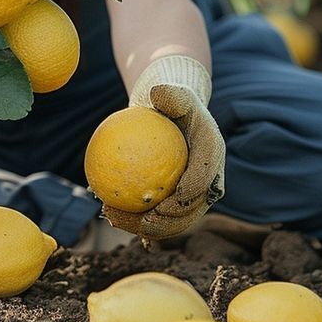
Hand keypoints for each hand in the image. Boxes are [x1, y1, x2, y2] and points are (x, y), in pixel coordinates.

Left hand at [102, 56, 224, 238]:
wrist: (170, 116)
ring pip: (172, 220)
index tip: (164, 203)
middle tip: (142, 221)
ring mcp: (191, 194)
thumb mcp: (172, 94)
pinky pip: (155, 215)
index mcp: (212, 155)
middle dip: (169, 224)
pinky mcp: (174, 201)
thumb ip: (170, 95)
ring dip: (146, 227)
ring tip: (116, 218)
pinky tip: (109, 213)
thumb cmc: (170, 103)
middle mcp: (207, 179)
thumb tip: (157, 94)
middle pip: (191, 211)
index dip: (189, 195)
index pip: (205, 180)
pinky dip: (134, 219)